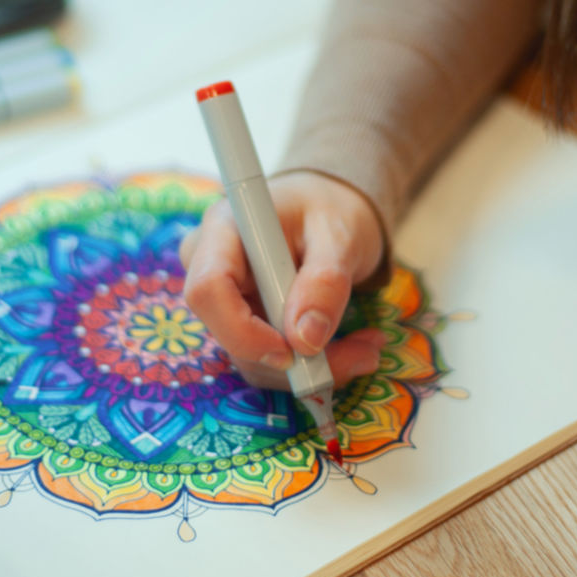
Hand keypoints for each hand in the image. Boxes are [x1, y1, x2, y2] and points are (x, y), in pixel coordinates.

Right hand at [179, 170, 387, 390]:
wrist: (327, 211)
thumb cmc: (328, 209)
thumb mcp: (341, 234)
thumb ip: (325, 281)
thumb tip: (305, 340)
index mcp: (223, 230)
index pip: (208, 290)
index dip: (243, 331)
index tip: (294, 349)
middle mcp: (209, 268)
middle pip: (229, 334)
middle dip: (295, 358)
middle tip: (364, 354)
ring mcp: (223, 302)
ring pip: (251, 359)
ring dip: (311, 367)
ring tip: (369, 347)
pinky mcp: (242, 325)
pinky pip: (267, 360)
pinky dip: (310, 365)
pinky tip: (351, 347)